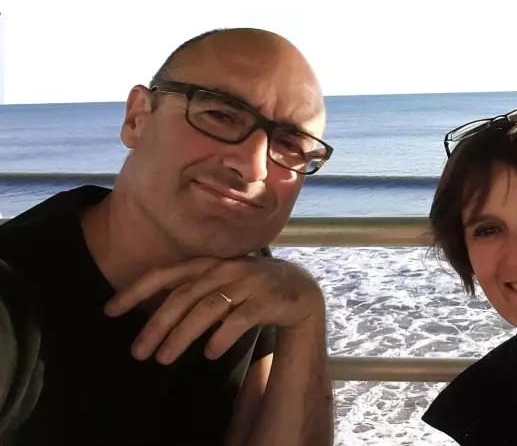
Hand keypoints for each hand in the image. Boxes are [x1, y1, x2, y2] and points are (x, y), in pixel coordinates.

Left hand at [104, 255, 324, 364]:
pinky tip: (210, 353)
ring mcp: (246, 283)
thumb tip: (153, 315)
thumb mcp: (220, 282)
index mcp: (208, 263)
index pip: (165, 274)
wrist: (300, 289)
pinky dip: (221, 337)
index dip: (136, 290)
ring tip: (164, 359)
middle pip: (183, 297)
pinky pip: (238, 320)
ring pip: (206, 309)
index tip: (110, 310)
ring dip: (182, 335)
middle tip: (138, 352)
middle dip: (157, 325)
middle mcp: (225, 269)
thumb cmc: (250, 289)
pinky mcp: (266, 300)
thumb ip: (192, 291)